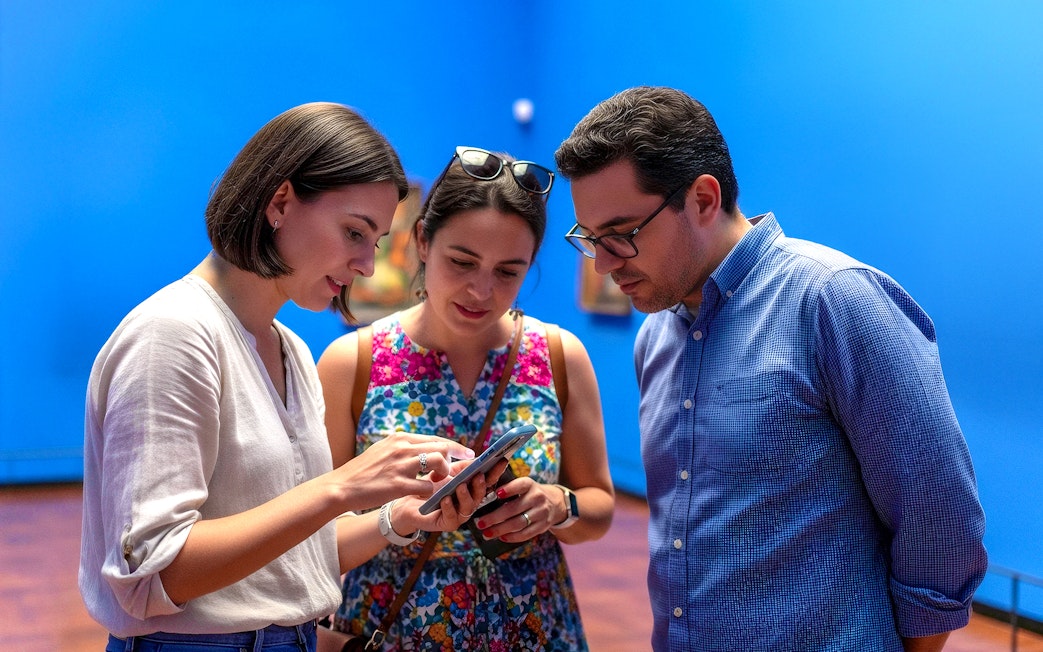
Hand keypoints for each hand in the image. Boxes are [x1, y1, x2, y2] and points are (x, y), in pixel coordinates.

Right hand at [330, 431, 474, 512]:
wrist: (342, 486)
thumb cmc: (363, 470)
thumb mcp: (383, 449)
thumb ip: (402, 447)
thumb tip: (422, 446)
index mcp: (399, 439)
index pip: (435, 439)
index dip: (453, 446)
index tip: (466, 452)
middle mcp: (402, 448)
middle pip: (441, 447)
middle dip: (458, 457)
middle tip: (465, 466)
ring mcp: (400, 466)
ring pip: (438, 462)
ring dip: (445, 473)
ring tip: (441, 481)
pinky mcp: (398, 485)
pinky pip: (427, 486)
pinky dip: (432, 491)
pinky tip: (429, 495)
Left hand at [392, 458, 508, 533]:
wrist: (409, 501)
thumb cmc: (431, 485)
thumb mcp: (448, 472)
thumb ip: (462, 466)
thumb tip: (477, 457)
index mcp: (472, 489)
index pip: (487, 480)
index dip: (495, 471)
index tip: (501, 460)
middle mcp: (469, 502)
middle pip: (481, 495)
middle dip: (481, 485)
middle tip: (479, 475)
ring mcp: (460, 514)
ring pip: (469, 507)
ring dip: (465, 496)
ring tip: (460, 486)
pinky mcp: (447, 524)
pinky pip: (452, 517)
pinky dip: (449, 507)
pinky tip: (445, 499)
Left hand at [470, 475, 561, 542]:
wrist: (555, 503)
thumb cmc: (530, 494)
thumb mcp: (524, 486)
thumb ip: (509, 490)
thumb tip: (485, 499)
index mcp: (530, 485)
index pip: (520, 485)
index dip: (509, 489)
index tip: (496, 494)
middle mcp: (537, 497)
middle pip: (513, 509)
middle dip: (494, 517)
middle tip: (480, 523)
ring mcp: (541, 512)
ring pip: (518, 523)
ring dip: (500, 530)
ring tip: (487, 533)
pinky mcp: (543, 526)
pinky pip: (526, 534)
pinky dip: (512, 537)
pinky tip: (501, 537)